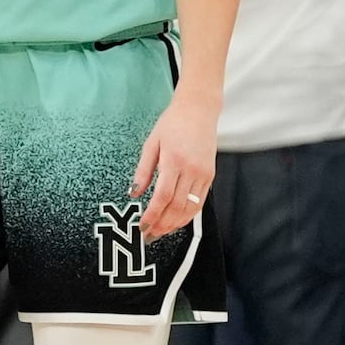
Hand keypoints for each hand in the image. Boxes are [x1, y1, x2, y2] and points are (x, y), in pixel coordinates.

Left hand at [129, 90, 218, 242]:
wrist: (198, 110)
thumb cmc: (172, 123)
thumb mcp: (152, 143)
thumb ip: (143, 170)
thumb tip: (133, 193)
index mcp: (174, 161)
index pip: (162, 196)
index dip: (152, 215)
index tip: (142, 225)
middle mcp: (192, 170)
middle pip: (177, 206)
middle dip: (162, 224)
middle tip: (149, 234)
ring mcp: (204, 174)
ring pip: (191, 208)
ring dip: (175, 223)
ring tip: (161, 231)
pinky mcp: (210, 176)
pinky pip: (200, 202)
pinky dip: (188, 214)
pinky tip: (177, 220)